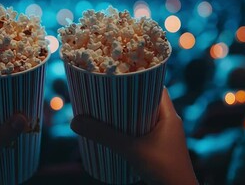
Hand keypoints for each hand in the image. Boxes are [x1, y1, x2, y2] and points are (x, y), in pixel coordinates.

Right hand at [71, 88, 197, 184]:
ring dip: (127, 114)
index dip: (138, 78)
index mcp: (169, 115)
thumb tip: (75, 122)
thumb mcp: (131, 151)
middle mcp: (169, 121)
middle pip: (147, 100)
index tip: (118, 75)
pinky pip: (143, 130)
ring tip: (106, 110)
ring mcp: (165, 135)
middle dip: (127, 96)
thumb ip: (104, 136)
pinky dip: (130, 127)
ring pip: (144, 116)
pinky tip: (116, 131)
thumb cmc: (163, 170)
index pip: (156, 85)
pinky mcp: (159, 147)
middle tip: (106, 93)